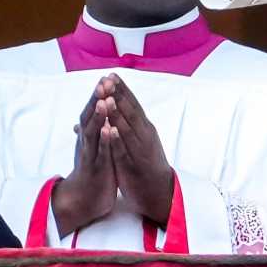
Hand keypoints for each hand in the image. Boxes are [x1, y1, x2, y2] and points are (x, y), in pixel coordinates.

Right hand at [52, 80, 117, 236]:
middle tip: (103, 81)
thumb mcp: (93, 145)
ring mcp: (91, 154)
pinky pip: (101, 152)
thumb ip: (90, 129)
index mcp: (90, 135)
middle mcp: (88, 142)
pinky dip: (104, 141)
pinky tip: (108, 130)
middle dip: (97, 99)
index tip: (107, 76)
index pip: (94, 111)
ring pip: (94, 132)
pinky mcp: (97, 168)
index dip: (100, 95)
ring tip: (105, 101)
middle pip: (91, 117)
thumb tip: (83, 116)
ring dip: (99, 116)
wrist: (85, 197)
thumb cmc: (92, 167)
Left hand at [102, 74, 174, 227]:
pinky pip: (124, 150)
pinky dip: (117, 139)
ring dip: (117, 112)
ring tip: (108, 98)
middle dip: (118, 95)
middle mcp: (144, 134)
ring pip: (127, 128)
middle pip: (130, 111)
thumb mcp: (135, 143)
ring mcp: (140, 149)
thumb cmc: (145, 165)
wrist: (159, 191)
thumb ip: (125, 127)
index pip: (131, 104)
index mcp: (144, 128)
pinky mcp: (134, 164)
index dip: (121, 90)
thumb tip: (109, 114)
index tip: (110, 75)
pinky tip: (110, 129)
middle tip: (108, 78)